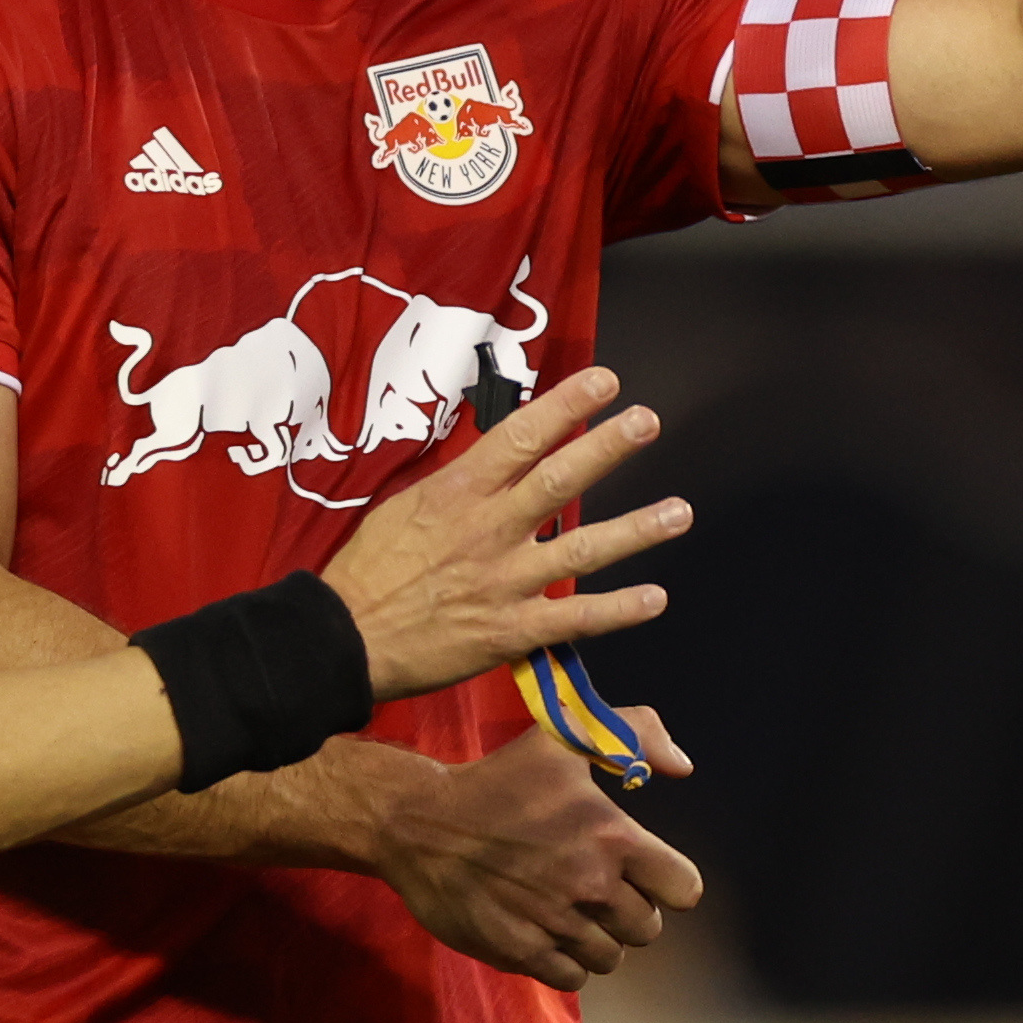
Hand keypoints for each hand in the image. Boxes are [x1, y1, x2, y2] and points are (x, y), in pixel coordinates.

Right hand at [319, 366, 689, 700]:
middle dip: (608, 447)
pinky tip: (655, 597)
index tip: (604, 382)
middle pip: (559, 479)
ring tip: (678, 511)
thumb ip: (457, 485)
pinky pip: (575, 619)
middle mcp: (488, 530)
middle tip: (647, 421)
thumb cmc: (369, 571)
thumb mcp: (404, 508)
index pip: (520, 437)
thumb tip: (497, 459)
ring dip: (636, 529)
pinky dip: (618, 609)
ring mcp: (504, 581)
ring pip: (582, 549)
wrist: (343, 639)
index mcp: (458, 494)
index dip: (566, 405)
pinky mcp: (511, 630)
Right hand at [366, 723, 703, 991]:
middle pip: (646, 928)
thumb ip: (634, 735)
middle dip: (626, 910)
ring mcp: (556, 923)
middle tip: (592, 889)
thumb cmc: (497, 781)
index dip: (667, 883)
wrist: (419, 824)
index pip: (683, 890)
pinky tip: (542, 931)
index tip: (642, 873)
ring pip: (609, 957)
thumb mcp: (563, 738)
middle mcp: (591, 885)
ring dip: (595, 938)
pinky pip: (571, 978)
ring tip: (565, 910)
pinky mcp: (521, 952)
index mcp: (612, 836)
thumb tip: (682, 767)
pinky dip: (562, 961)